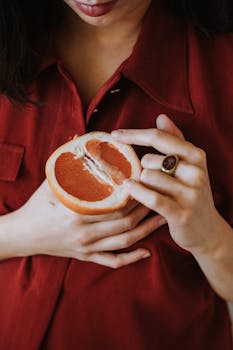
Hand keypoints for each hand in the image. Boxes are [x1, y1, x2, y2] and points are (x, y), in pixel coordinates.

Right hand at [13, 180, 165, 267]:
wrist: (22, 234)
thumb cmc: (37, 206)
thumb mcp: (51, 183)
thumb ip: (69, 165)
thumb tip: (81, 140)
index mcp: (76, 213)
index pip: (115, 204)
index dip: (135, 194)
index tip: (147, 182)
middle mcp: (85, 233)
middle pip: (125, 221)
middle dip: (146, 209)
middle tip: (161, 196)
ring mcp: (87, 248)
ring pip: (125, 241)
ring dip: (147, 230)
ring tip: (163, 218)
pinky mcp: (87, 257)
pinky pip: (113, 261)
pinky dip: (131, 258)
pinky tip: (146, 252)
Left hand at [111, 114, 221, 253]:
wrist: (207, 230)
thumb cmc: (190, 193)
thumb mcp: (188, 165)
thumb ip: (175, 140)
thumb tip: (161, 117)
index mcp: (196, 155)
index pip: (158, 137)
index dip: (133, 134)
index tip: (114, 135)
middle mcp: (196, 171)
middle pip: (149, 159)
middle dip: (142, 169)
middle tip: (147, 181)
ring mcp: (191, 193)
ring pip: (148, 177)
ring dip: (141, 184)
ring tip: (148, 192)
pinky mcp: (182, 213)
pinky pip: (152, 197)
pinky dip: (137, 192)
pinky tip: (129, 189)